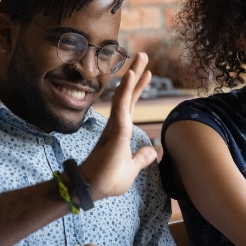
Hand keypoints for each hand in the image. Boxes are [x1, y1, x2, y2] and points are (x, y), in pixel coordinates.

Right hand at [79, 52, 156, 200]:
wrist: (92, 189)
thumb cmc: (107, 180)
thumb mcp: (131, 168)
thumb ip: (141, 158)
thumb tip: (153, 151)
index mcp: (120, 132)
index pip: (131, 106)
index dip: (138, 89)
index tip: (147, 73)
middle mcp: (116, 125)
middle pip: (129, 95)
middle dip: (137, 75)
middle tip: (143, 56)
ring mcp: (115, 126)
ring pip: (125, 96)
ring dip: (133, 76)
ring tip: (141, 57)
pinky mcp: (116, 131)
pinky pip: (122, 107)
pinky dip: (127, 90)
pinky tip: (131, 75)